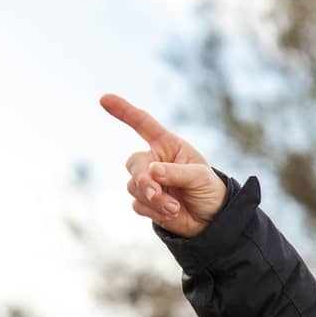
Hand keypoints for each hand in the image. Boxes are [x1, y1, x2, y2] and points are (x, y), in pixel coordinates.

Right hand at [101, 93, 227, 237]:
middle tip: (158, 194)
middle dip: (144, 180)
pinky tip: (172, 213)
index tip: (104, 98)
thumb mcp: (200, 177)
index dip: (124, 111)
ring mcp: (147, 181)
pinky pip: (138, 205)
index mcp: (167, 145)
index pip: (143, 124)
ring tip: (175, 207)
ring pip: (134, 187)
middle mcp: (153, 160)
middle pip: (134, 163)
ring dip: (154, 200)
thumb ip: (177, 172)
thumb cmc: (208, 189)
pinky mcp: (144, 202)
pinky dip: (154, 212)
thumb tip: (152, 170)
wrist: (211, 218)